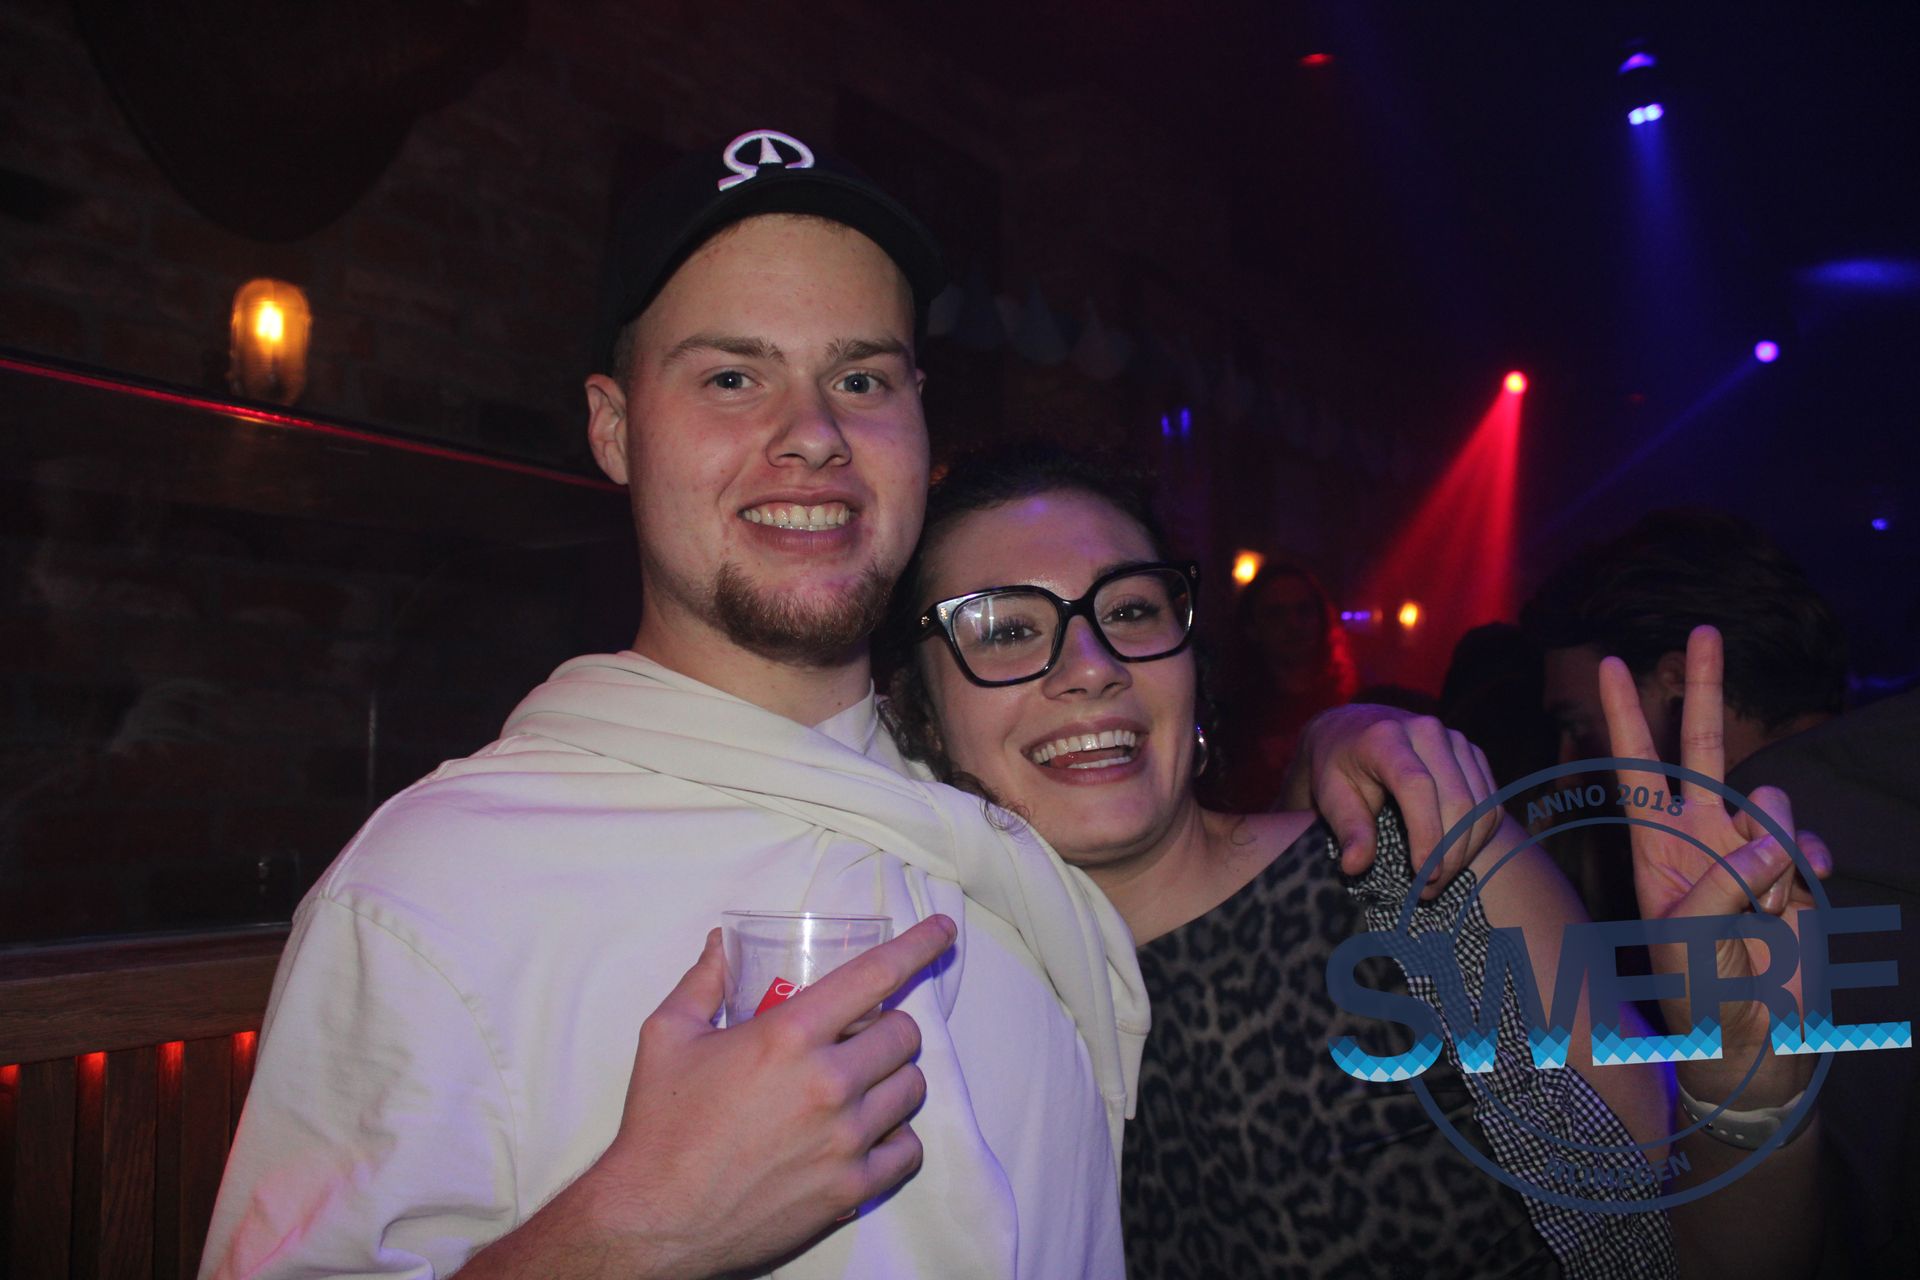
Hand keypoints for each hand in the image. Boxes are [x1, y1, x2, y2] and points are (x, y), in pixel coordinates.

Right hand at [462, 914, 955, 1279]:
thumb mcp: (668, 1036)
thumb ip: (703, 982)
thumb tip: (720, 943)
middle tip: (855, 1038)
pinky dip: (893, 1136)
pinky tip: (864, 1132)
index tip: (942, 931)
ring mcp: (846, 1140)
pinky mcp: (851, 1188)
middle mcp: (829, 1083)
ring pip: (911, 1089)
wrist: (656, 1220)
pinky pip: (907, 1149)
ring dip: (891, 1078)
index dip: (917, 946)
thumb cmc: (660, 1126)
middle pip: (904, 1034)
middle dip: (886, 1027)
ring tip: (857, 1085)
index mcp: (789, 1036)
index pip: (876, 975)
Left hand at [1286, 704, 1502, 896]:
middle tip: (1427, 891)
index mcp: (1385, 737)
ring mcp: (1455, 740)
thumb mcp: (1330, 795)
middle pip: (1457, 800)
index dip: (1427, 834)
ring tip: (1439, 881)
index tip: (1424, 875)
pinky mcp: (1473, 754)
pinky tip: (1456, 857)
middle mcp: (1426, 731)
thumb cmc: (1338, 766)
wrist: (1354, 731)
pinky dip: (1479, 837)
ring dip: (1466, 851)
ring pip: (1481, 805)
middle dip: (1448, 854)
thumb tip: (1356, 866)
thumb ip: (1348, 829)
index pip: (1416, 786)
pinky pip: (1491, 802)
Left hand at [1598, 626, 1831, 1104]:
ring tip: (1758, 910)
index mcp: (1657, 847)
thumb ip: (1724, 882)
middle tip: (1702, 629)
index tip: (1608, 662)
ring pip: (1767, 805)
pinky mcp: (1798, 872)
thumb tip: (1771, 831)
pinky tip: (1798, 903)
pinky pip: (1807, 844)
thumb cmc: (1700, 995)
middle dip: (1704, 688)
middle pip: (1705, 748)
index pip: (1637, 767)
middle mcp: (1703, 837)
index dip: (1625, 716)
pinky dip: (1805, 871)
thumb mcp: (1690, 939)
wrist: (1754, 1042)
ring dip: (1768, 851)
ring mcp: (1753, 851)